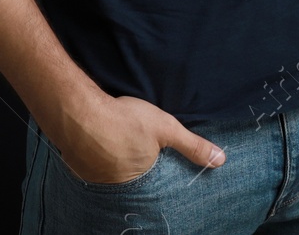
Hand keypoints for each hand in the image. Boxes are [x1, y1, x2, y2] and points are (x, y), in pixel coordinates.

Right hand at [56, 93, 225, 185]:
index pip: (153, 182)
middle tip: (131, 144)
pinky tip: (99, 140)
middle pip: (132, 177)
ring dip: (114, 159)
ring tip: (116, 141)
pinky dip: (97, 155)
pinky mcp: (78, 168)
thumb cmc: (124, 119)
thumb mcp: (166, 128)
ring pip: (111, 171)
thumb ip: (192, 145)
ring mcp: (96, 179)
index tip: (152, 155)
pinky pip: (92, 165)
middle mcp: (117, 185)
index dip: (154, 167)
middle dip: (134, 164)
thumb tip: (220, 160)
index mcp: (140, 179)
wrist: (79, 112)